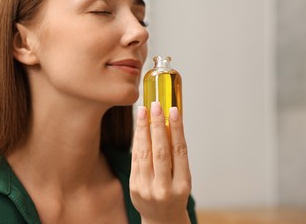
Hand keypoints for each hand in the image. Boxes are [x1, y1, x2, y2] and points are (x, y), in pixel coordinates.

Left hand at [130, 102, 191, 223]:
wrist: (162, 219)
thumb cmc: (175, 193)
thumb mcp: (183, 178)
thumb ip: (176, 156)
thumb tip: (168, 124)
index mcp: (183, 185)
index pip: (179, 151)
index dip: (176, 128)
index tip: (174, 110)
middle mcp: (165, 188)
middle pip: (160, 151)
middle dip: (157, 125)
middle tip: (155, 105)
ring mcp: (147, 189)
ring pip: (145, 153)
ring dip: (143, 130)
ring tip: (143, 112)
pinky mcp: (134, 187)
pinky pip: (135, 159)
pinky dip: (137, 141)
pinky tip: (139, 128)